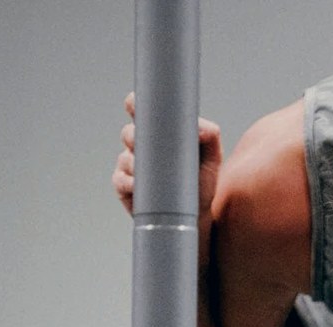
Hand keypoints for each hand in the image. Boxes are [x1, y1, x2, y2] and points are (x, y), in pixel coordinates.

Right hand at [112, 91, 222, 216]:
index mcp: (158, 134)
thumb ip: (210, 136)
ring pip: (125, 157)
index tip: (135, 105)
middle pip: (129, 133)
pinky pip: (120, 180)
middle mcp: (142, 147)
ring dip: (135, 162)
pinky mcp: (126, 187)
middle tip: (149, 145)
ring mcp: (131, 167)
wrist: (196, 217)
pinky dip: (129, 182)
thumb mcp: (212, 159)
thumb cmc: (202, 185)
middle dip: (135, 136)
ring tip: (151, 172)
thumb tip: (199, 127)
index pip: (140, 112)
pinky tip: (138, 185)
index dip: (134, 105)